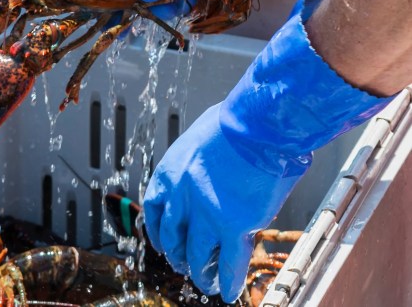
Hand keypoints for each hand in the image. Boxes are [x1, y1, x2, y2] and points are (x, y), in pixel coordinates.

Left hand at [144, 103, 306, 302]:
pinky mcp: (234, 225)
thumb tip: (205, 169)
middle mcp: (181, 197)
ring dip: (201, 273)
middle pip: (172, 237)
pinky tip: (229, 292)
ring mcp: (206, 213)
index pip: (154, 209)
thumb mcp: (200, 136)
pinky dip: (228, 281)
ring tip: (206, 281)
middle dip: (177, 254)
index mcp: (170, 173)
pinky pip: (229, 263)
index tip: (162, 241)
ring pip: (197, 256)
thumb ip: (196, 160)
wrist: (259, 125)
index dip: (157, 231)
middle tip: (183, 263)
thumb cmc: (235, 122)